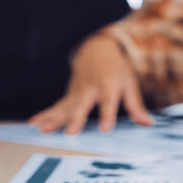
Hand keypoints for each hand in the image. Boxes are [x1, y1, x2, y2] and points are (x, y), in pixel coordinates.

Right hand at [29, 36, 153, 134]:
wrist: (97, 50)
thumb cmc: (116, 69)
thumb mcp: (130, 83)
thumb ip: (136, 105)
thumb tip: (147, 124)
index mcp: (108, 85)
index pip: (108, 102)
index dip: (107, 115)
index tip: (105, 129)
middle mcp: (90, 88)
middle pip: (82, 105)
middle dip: (76, 119)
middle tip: (71, 133)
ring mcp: (77, 91)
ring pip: (64, 106)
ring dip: (53, 118)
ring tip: (44, 130)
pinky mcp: (69, 95)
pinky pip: (56, 106)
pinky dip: (45, 114)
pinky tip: (35, 124)